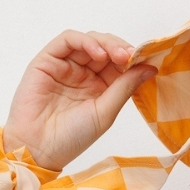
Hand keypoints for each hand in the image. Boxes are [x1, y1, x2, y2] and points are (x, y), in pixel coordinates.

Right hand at [2, 30, 155, 171]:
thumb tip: (150, 68)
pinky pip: (68, 40)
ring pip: (89, 41)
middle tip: (132, 55)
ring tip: (119, 55)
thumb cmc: (71, 138)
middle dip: (121, 48)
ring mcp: (66, 65)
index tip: (147, 59)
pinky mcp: (48, 59)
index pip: (118, 63)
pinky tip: (99, 53)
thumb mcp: (106, 113)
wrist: (39, 148)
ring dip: (106, 43)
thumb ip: (125, 87)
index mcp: (99, 87)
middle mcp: (83, 73)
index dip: (133, 59)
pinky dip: (85, 41)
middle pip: (105, 48)